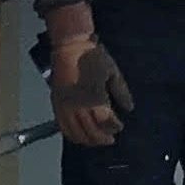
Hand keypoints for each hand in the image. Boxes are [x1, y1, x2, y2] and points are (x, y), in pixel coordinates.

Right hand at [47, 12, 134, 150]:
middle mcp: (78, 105)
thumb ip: (121, 92)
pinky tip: (79, 135)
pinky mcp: (56, 104)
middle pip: (91, 132)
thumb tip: (128, 108)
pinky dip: (72, 134)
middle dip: (102, 138)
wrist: (69, 45)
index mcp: (94, 97)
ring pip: (76, 133)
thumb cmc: (92, 55)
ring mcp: (65, 106)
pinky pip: (63, 126)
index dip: (114, 127)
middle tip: (110, 138)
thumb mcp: (113, 72)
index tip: (119, 125)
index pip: (105, 122)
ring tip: (97, 140)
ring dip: (88, 140)